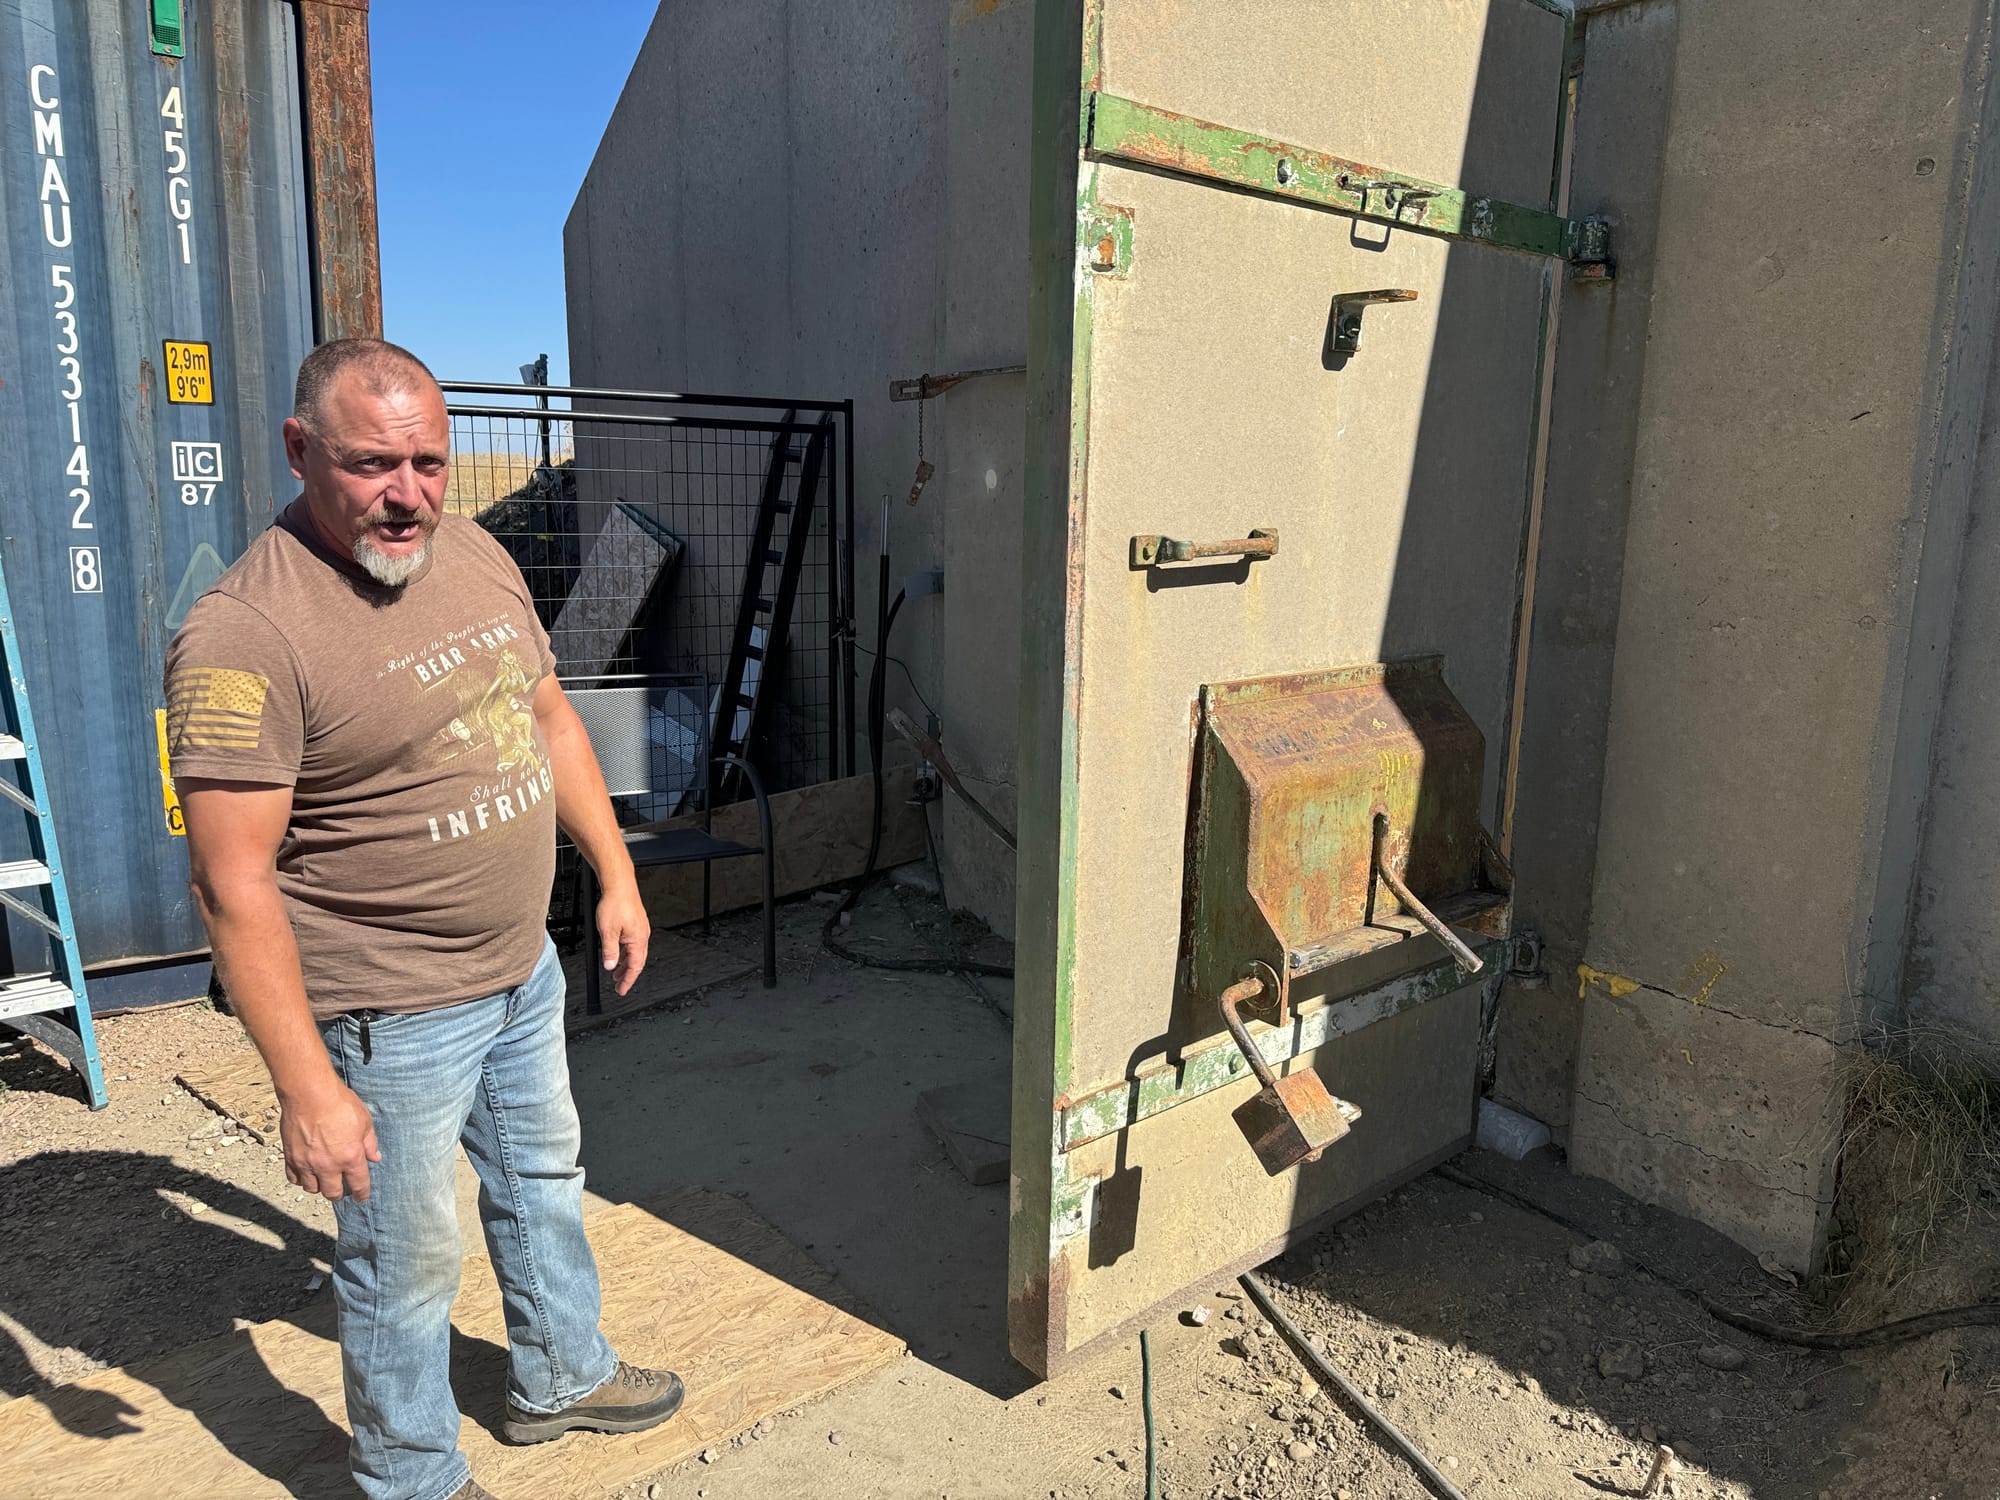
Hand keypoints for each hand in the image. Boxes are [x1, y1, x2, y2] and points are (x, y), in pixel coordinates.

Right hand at [279, 1080, 380, 1201]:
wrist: (309, 1093)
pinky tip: (306, 1172)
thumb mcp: (364, 1121)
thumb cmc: (339, 1103)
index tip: (362, 1197)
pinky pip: (294, 1178)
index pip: (358, 1184)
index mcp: (350, 1157)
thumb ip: (370, 1143)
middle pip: (332, 1193)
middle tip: (341, 1189)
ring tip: (324, 1179)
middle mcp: (328, 1165)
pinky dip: (301, 1179)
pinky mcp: (290, 1156)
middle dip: (339, 1193)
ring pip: (312, 1188)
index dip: (362, 1194)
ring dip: (319, 1187)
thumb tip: (375, 1157)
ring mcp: (306, 1163)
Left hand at [596, 881, 651, 995]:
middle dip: (628, 975)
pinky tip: (617, 953)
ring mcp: (640, 929)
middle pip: (637, 962)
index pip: (635, 967)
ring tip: (616, 972)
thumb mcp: (607, 931)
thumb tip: (610, 966)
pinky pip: (633, 944)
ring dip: (625, 964)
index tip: (622, 990)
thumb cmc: (615, 903)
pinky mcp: (636, 923)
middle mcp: (642, 935)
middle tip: (619, 985)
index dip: (628, 980)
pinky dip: (625, 953)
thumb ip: (609, 951)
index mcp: (638, 939)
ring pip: (635, 953)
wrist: (619, 885)